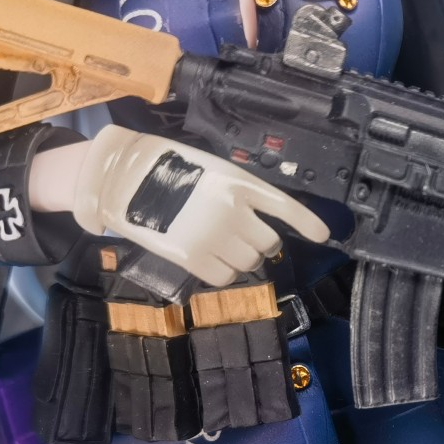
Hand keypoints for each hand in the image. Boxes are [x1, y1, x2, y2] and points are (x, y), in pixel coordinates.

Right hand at [72, 125, 329, 287]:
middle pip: (269, 242)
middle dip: (261, 243)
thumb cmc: (165, 168)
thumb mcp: (209, 167)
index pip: (285, 206)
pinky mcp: (192, 257)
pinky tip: (209, 258)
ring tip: (221, 244)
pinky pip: (226, 276)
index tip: (323, 235)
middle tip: (243, 237)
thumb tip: (259, 217)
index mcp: (238, 182)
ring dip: (242, 257)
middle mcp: (232, 210)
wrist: (121, 180)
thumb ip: (238, 191)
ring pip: (250, 261)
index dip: (308, 223)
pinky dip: (223, 271)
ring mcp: (213, 235)